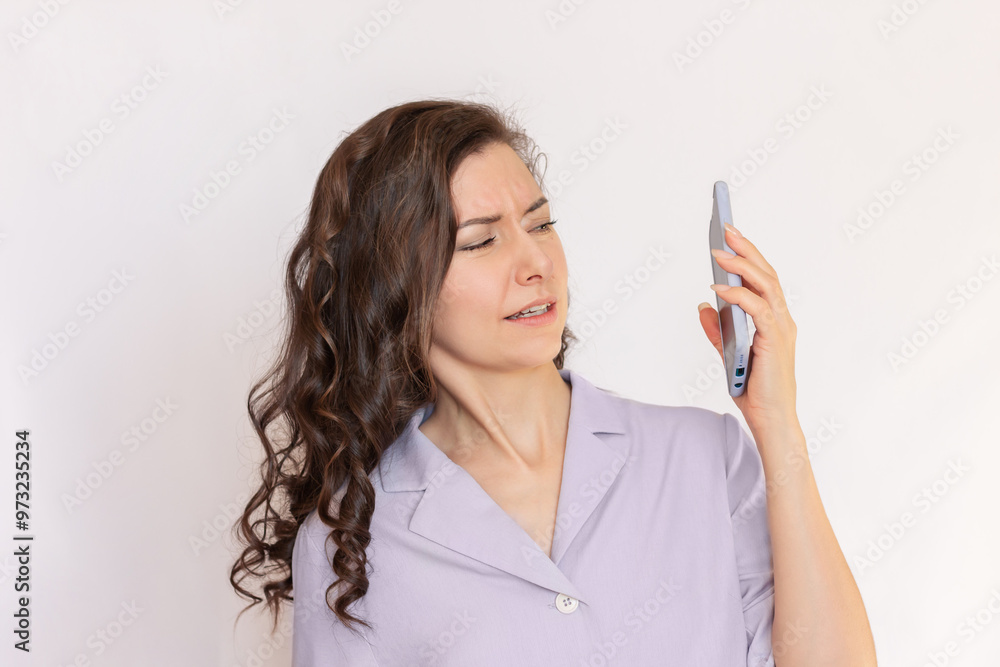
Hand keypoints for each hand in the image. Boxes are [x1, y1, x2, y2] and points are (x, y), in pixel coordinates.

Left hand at [698, 223, 798, 437]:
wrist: (769, 418)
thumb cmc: (754, 389)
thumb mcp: (728, 353)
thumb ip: (718, 329)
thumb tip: (703, 305)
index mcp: (774, 320)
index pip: (763, 280)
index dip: (749, 255)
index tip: (731, 236)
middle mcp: (782, 320)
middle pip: (766, 274)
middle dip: (746, 249)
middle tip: (726, 229)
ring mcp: (781, 328)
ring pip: (765, 285)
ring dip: (741, 265)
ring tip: (719, 251)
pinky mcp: (773, 340)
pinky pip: (757, 308)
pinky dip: (738, 295)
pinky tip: (719, 287)